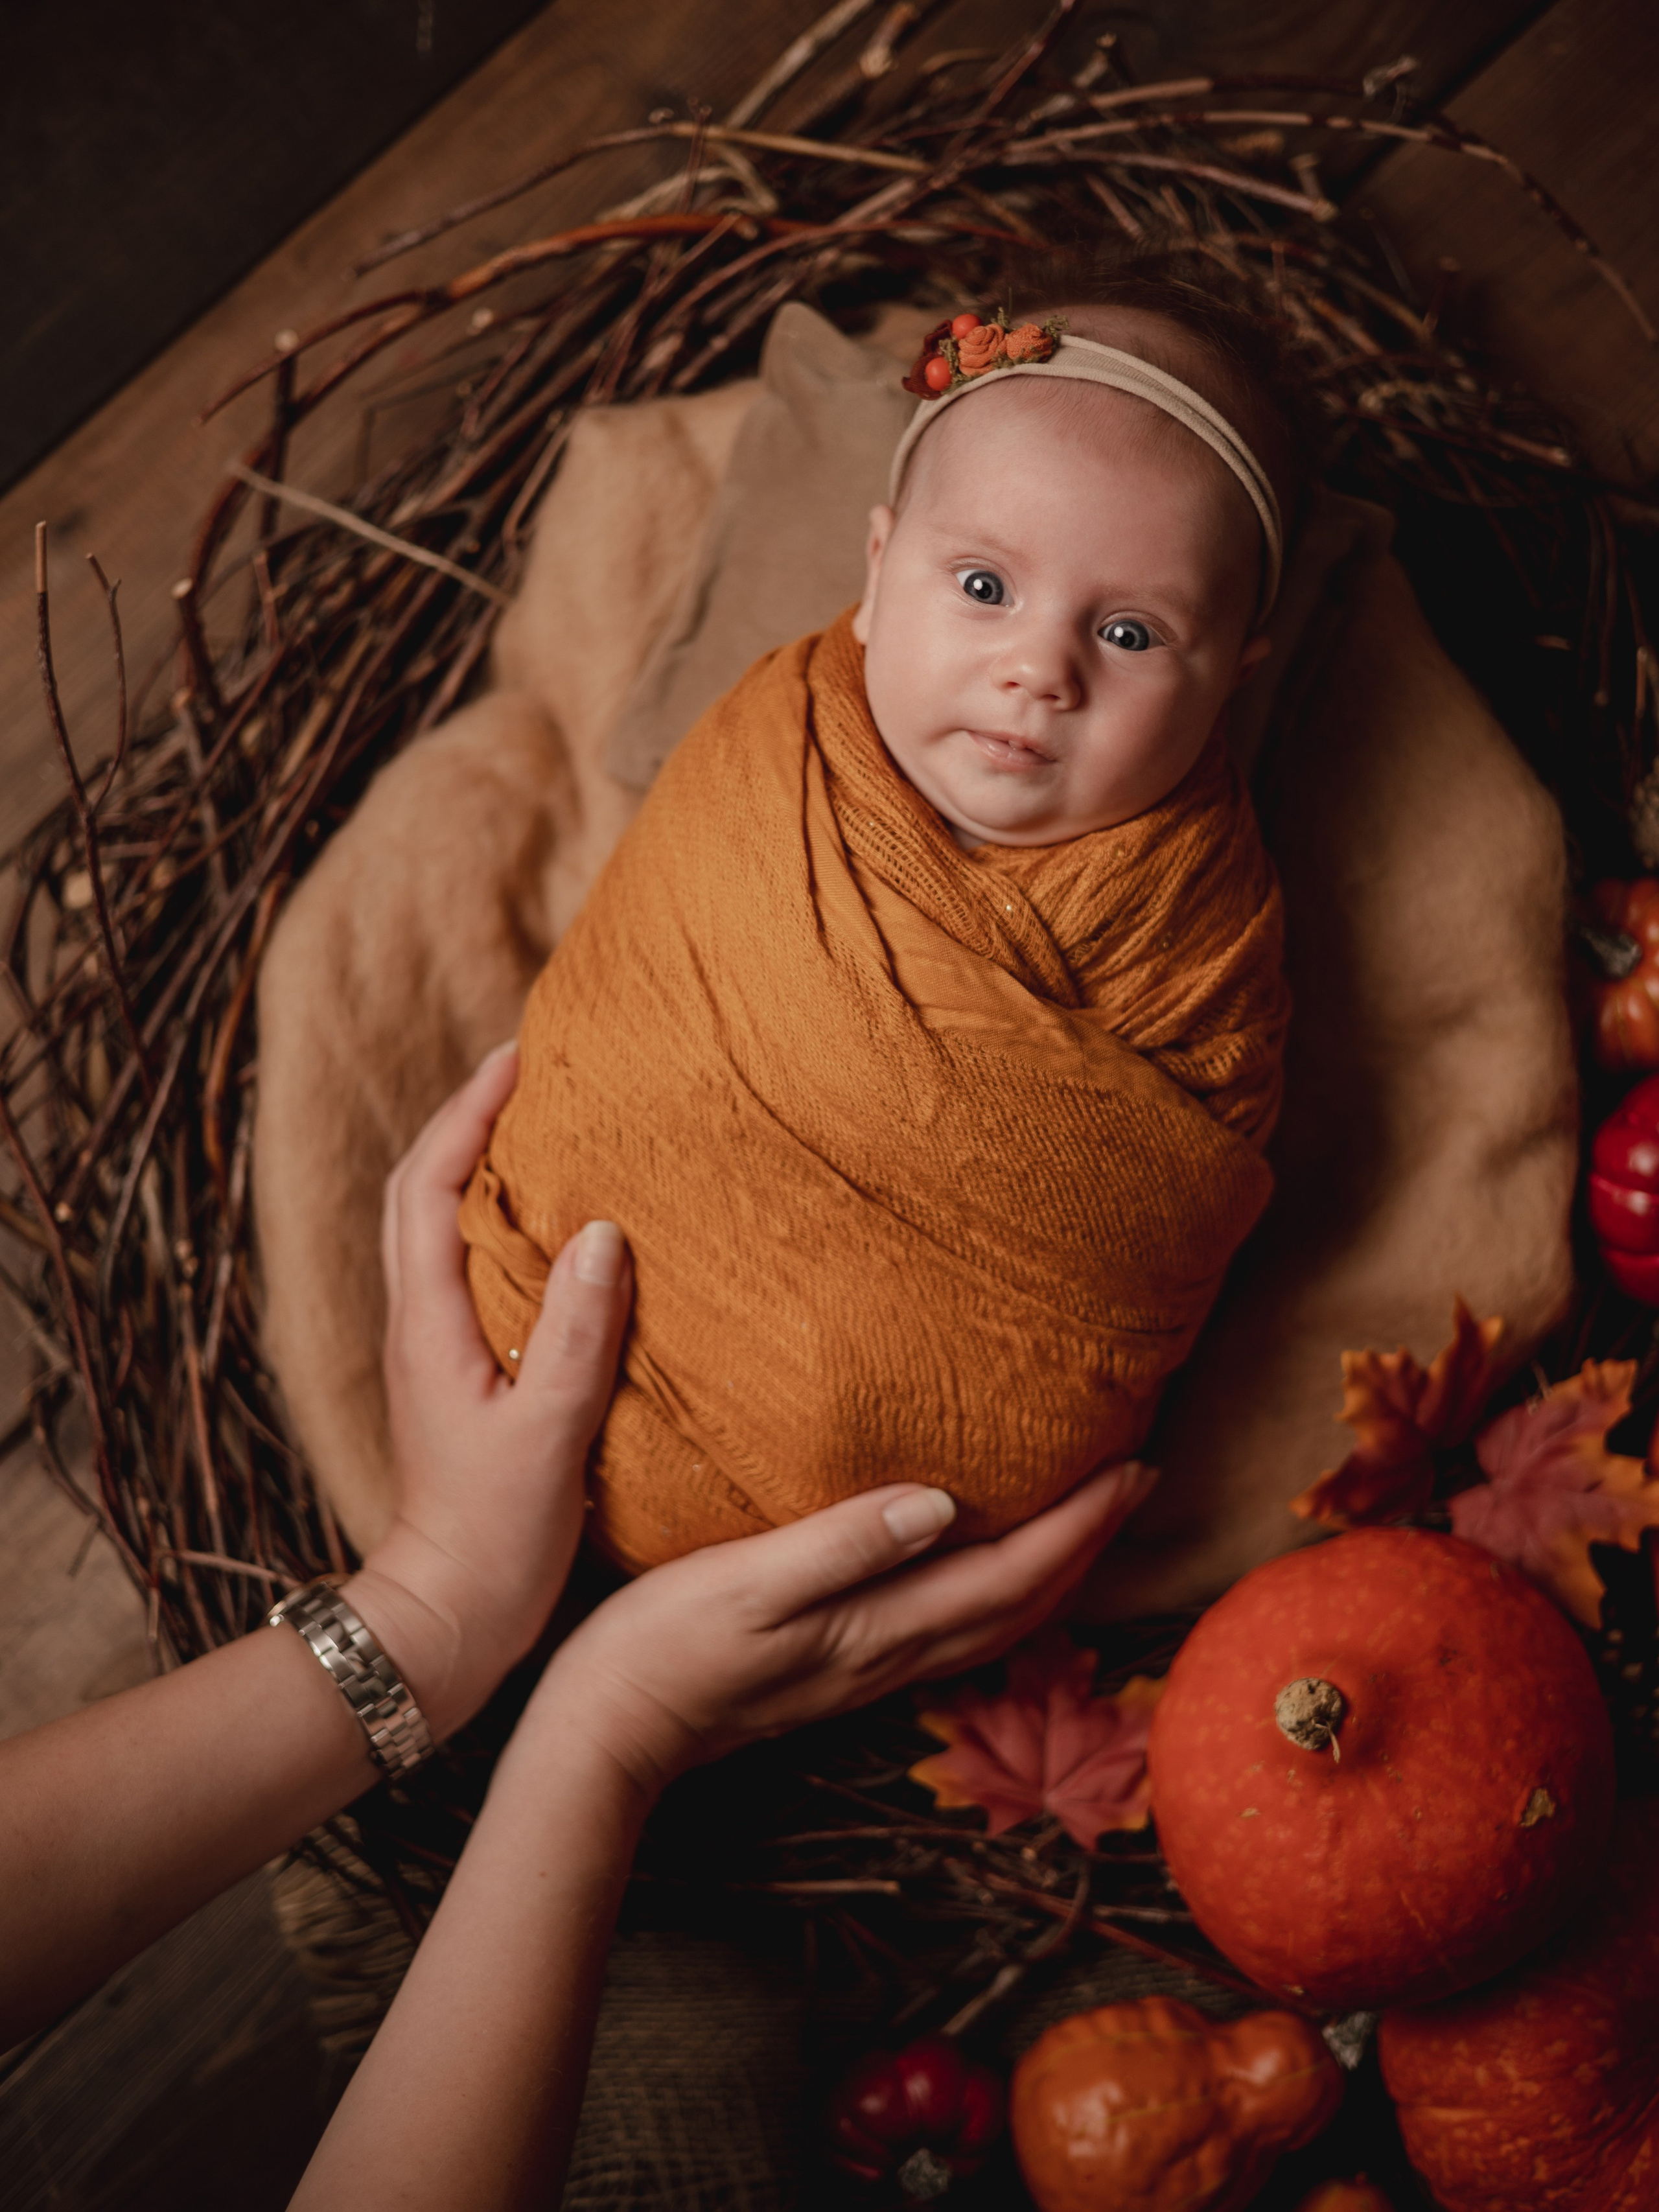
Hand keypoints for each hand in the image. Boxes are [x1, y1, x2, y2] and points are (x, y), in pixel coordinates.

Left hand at [346, 1044, 631, 1738]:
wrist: (447, 1620)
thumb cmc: (495, 1538)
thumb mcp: (549, 1433)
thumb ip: (578, 1332)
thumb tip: (604, 1230)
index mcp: (429, 1324)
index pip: (429, 1185)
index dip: (468, 1112)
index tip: (519, 1057)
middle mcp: (420, 1325)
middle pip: (421, 1192)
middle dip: (468, 1121)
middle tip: (533, 1076)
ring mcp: (435, 1351)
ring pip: (441, 1230)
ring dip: (479, 1169)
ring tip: (549, 1132)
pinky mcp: (460, 1378)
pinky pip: (471, 1273)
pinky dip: (500, 1227)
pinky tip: (559, 1234)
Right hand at [537, 1462, 1154, 1796]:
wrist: (607, 1733)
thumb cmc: (663, 1646)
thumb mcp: (747, 1585)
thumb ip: (842, 1545)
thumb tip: (940, 1506)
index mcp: (879, 1629)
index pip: (1012, 1574)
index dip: (1080, 1522)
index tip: (1133, 1465)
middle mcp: (891, 1656)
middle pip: (1024, 1603)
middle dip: (1090, 1544)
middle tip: (1138, 1478)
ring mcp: (868, 1669)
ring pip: (996, 1621)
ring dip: (1054, 1570)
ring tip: (1087, 1516)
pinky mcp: (841, 1667)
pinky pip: (955, 1627)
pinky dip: (1000, 1591)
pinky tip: (983, 1561)